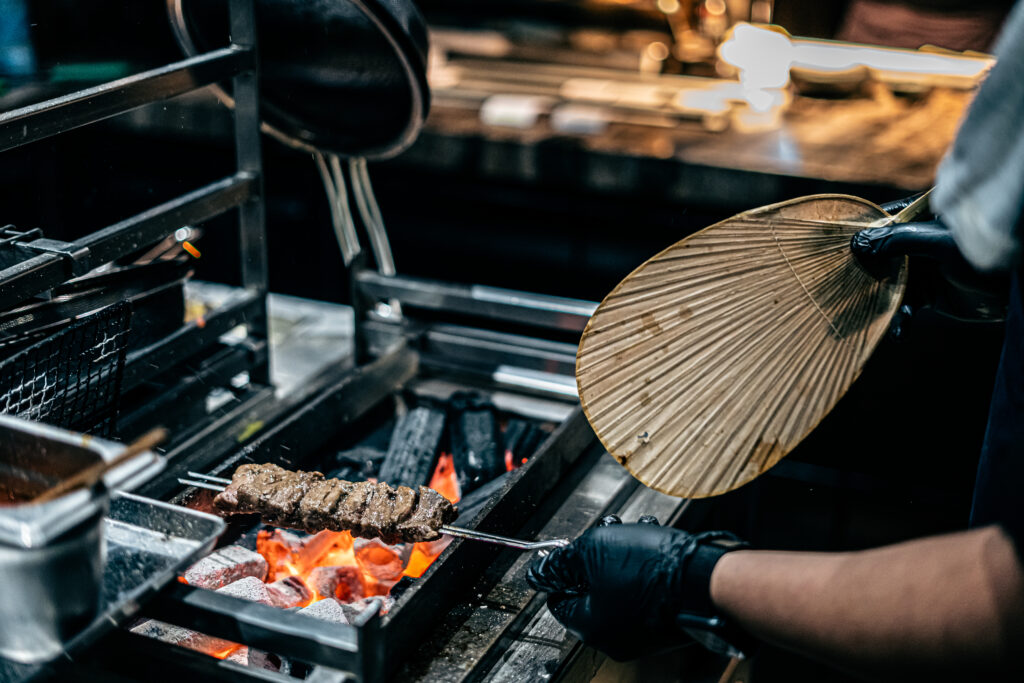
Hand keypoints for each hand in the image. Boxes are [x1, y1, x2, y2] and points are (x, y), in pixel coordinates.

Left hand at [526, 517, 742, 660]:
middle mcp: (616, 638)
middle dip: (596, 556)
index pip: (559, 600)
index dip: (561, 569)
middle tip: (605, 532)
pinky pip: (645, 592)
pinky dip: (645, 567)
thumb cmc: (652, 569)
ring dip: (622, 554)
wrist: (707, 579)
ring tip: (634, 531)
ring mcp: (644, 632)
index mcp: (591, 627)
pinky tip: (654, 543)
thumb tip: (539, 572)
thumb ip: (561, 562)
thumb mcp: (592, 551)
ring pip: (620, 586)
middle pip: (591, 591)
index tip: (567, 550)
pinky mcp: (667, 621)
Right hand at [852, 217, 1008, 321]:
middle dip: (866, 271)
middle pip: (880, 253)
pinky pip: (904, 304)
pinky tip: (899, 331)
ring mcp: (922, 267)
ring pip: (889, 282)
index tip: (841, 246)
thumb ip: (897, 241)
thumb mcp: (937, 243)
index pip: (884, 218)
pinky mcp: (928, 293)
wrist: (1013, 293)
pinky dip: (899, 318)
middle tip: (845, 286)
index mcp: (922, 218)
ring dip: (880, 301)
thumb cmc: (981, 256)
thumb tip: (857, 244)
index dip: (862, 232)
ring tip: (869, 318)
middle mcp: (918, 241)